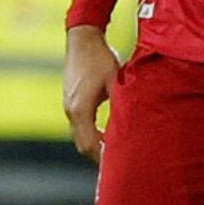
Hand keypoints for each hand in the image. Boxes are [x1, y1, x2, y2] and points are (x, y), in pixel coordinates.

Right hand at [63, 25, 119, 162]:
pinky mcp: (71, 99)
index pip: (89, 144)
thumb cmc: (99, 57)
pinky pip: (79, 124)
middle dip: (98, 155)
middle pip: (82, 144)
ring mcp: (68, 104)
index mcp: (81, 109)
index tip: (116, 167)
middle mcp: (71, 109)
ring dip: (94, 144)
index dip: (102, 158)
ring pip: (79, 135)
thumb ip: (123, 103)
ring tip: (112, 152)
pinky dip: (90, 133)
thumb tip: (135, 124)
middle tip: (117, 165)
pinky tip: (105, 134)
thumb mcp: (115, 81)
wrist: (83, 37)